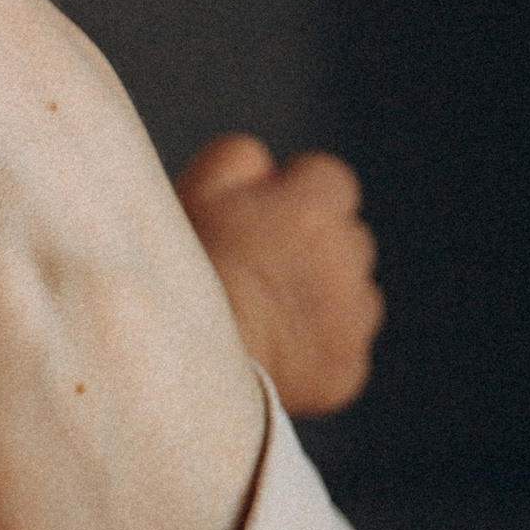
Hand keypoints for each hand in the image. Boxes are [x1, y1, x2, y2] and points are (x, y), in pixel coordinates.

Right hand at [177, 136, 383, 420]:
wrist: (176, 362)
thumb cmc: (177, 272)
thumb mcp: (193, 189)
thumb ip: (239, 158)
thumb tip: (265, 164)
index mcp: (314, 208)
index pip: (327, 179)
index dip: (294, 192)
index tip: (262, 214)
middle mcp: (347, 260)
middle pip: (346, 239)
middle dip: (314, 247)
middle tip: (258, 269)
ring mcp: (351, 320)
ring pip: (353, 297)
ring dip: (323, 300)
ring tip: (265, 316)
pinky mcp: (346, 371)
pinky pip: (344, 353)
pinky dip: (317, 354)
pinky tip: (274, 356)